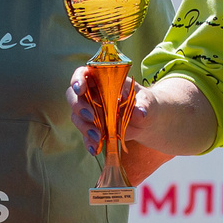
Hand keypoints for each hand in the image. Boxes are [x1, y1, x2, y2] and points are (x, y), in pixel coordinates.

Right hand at [66, 70, 174, 188]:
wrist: (147, 120)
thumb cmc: (145, 102)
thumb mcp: (147, 100)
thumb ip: (144, 104)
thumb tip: (139, 112)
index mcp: (102, 79)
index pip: (83, 73)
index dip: (78, 79)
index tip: (80, 89)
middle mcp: (92, 94)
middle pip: (74, 96)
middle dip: (79, 106)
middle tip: (91, 117)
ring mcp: (90, 112)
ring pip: (77, 117)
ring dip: (84, 127)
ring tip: (98, 137)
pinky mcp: (93, 128)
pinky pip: (85, 135)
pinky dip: (89, 142)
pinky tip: (95, 149)